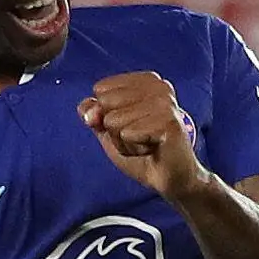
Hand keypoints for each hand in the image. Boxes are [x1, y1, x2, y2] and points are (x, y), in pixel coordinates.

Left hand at [77, 72, 207, 200]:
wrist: (170, 178)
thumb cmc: (142, 151)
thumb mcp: (109, 130)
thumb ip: (93, 114)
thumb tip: (88, 111)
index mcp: (146, 80)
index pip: (100, 90)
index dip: (107, 116)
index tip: (131, 127)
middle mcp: (158, 86)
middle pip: (105, 104)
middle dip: (114, 130)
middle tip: (138, 138)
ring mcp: (165, 103)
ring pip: (114, 121)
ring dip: (124, 143)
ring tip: (145, 145)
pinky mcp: (168, 122)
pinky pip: (127, 134)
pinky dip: (133, 149)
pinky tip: (151, 150)